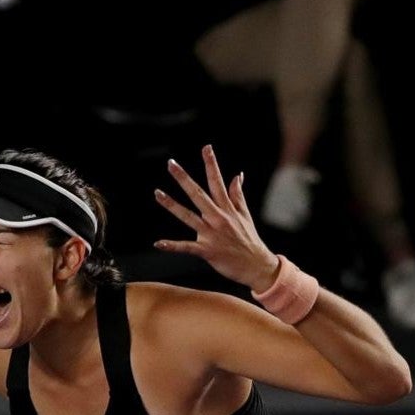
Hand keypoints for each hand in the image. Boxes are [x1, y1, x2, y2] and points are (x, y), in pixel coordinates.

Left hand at [153, 145, 279, 291]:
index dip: (211, 164)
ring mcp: (211, 234)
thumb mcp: (245, 215)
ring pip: (188, 216)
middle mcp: (218, 218)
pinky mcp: (207, 250)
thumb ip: (238, 195)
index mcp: (227, 208)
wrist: (257, 266)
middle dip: (184, 178)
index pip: (217, 181)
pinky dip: (172, 246)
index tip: (206, 148)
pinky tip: (158, 243)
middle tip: (171, 164)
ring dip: (171, 205)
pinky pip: (186, 247)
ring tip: (157, 193)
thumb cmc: (249, 240)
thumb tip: (238, 175)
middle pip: (198, 194)